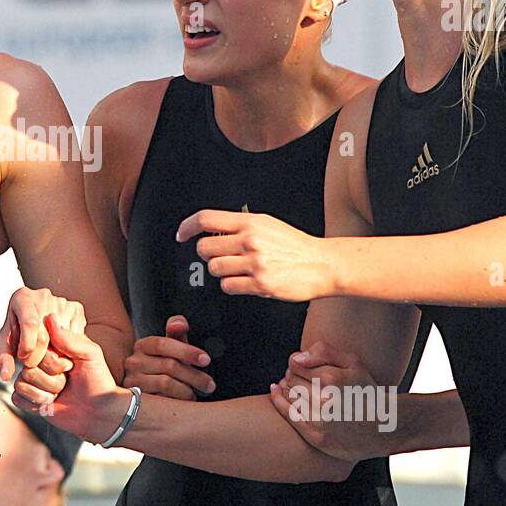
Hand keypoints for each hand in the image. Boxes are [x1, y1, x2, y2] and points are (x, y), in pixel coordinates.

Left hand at [0, 286, 83, 379]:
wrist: (31, 320)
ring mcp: (62, 301)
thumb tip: (7, 375)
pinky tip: (57, 348)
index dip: (27, 346)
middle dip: (39, 355)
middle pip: (47, 332)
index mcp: (22, 298)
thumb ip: (3, 360)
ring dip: (54, 353)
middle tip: (32, 362)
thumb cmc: (17, 332)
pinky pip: (75, 336)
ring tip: (43, 355)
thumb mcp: (4, 345)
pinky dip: (67, 348)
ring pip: (63, 337)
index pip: (30, 324)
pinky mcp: (76, 308)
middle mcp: (43, 295)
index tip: (23, 358)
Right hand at [12, 314, 130, 443]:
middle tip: (67, 380)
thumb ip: (68, 337)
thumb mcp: (89, 354)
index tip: (70, 365)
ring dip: (45, 391)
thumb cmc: (98, 381)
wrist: (99, 412)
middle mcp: (40, 361)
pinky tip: (49, 403)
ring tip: (60, 392)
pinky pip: (17, 397)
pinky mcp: (27, 398)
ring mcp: (33, 379)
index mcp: (54, 347)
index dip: (53, 360)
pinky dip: (35, 402)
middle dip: (51, 378)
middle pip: (27, 365)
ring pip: (22, 381)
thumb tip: (50, 317)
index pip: (37, 345)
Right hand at [122, 315, 213, 399]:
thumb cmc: (164, 367)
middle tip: (210, 385)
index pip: (163, 344)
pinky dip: (176, 402)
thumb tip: (179, 323)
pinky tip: (182, 404)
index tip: (206, 360)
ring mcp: (132, 382)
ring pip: (166, 383)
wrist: (146, 392)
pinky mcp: (134, 401)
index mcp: (143, 345)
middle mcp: (133, 362)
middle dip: (194, 375)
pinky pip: (162, 401)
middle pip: (169, 365)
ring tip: (194, 394)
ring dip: (186, 390)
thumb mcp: (172, 349)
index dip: (187, 351)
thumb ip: (177, 332)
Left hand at [175, 209, 335, 301]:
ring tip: (239, 270)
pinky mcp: (261, 284)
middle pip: (204, 248)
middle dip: (208, 255)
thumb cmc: (295, 245)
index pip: (206, 219)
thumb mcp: (268, 224)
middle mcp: (250, 240)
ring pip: (215, 269)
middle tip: (221, 257)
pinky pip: (228, 286)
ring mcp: (255, 263)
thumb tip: (214, 229)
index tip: (182, 235)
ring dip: (222, 271)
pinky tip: (247, 281)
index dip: (187, 227)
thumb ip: (241, 225)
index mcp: (250, 222)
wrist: (323, 264)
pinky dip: (233, 286)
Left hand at [267, 340, 390, 461]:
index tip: (302, 366)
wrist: (385, 426)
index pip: (295, 364)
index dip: (296, 363)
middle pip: (291, 380)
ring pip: (289, 396)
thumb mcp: (353, 362)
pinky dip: (279, 402)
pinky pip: (289, 415)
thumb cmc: (366, 390)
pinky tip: (276, 392)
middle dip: (292, 375)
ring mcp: (320, 420)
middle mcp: (324, 400)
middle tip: (300, 377)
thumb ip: (324, 352)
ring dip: (287, 388)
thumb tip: (296, 357)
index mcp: (332, 379)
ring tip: (297, 386)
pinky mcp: (317, 437)